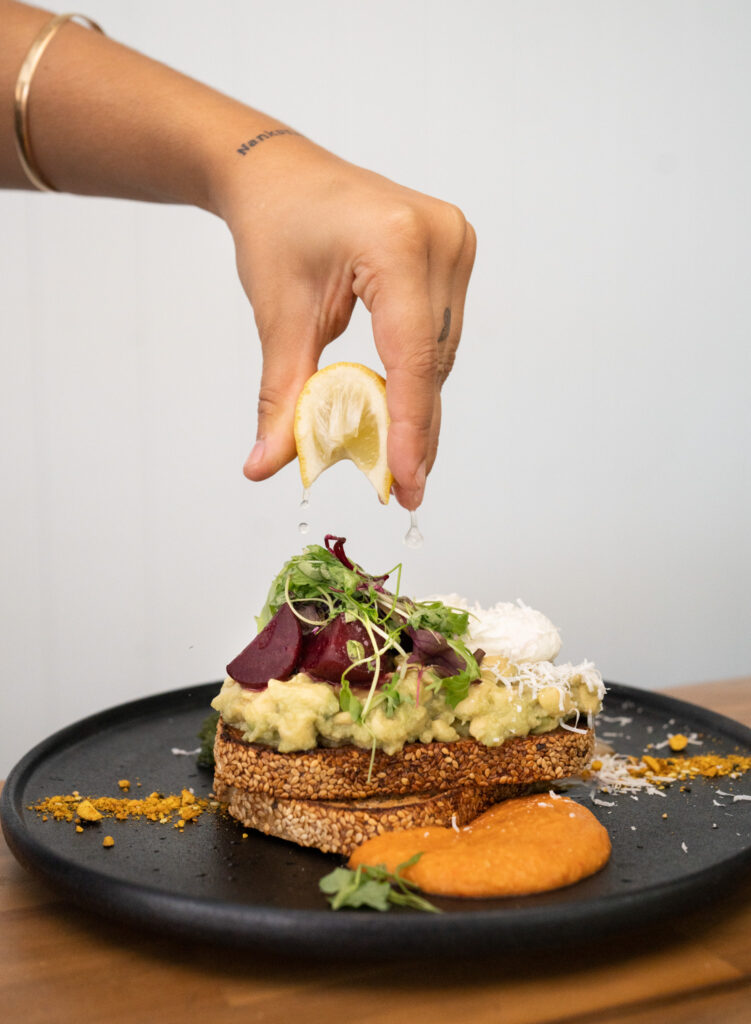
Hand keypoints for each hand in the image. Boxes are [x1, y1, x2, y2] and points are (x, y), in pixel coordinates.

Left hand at [219, 137, 475, 509]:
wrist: (281, 175)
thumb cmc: (274, 230)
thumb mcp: (278, 315)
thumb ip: (281, 395)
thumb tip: (264, 466)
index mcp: (396, 242)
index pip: (412, 355)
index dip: (409, 425)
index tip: (405, 481)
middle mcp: (439, 236)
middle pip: (433, 360)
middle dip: (416, 428)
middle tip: (404, 490)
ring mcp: (455, 240)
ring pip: (443, 351)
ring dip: (422, 406)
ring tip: (402, 462)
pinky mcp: (454, 251)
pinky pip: (441, 331)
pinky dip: (421, 374)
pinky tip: (405, 413)